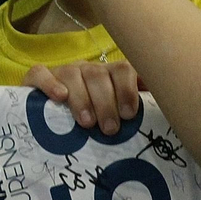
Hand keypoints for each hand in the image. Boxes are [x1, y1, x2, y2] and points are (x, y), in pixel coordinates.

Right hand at [24, 60, 142, 134]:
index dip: (127, 89)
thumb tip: (165, 117)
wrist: (43, 123)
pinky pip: (41, 73)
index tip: (129, 114)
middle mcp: (86, 71)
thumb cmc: (87, 123)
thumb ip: (133, 115)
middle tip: (109, 129)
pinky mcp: (35, 79)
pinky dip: (50, 84)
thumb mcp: (111, 119)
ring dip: (82, 98)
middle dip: (106, 102)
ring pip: (73, 74)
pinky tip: (59, 98)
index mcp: (108, 77)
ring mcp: (61, 73)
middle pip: (98, 75)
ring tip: (87, 123)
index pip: (123, 70)